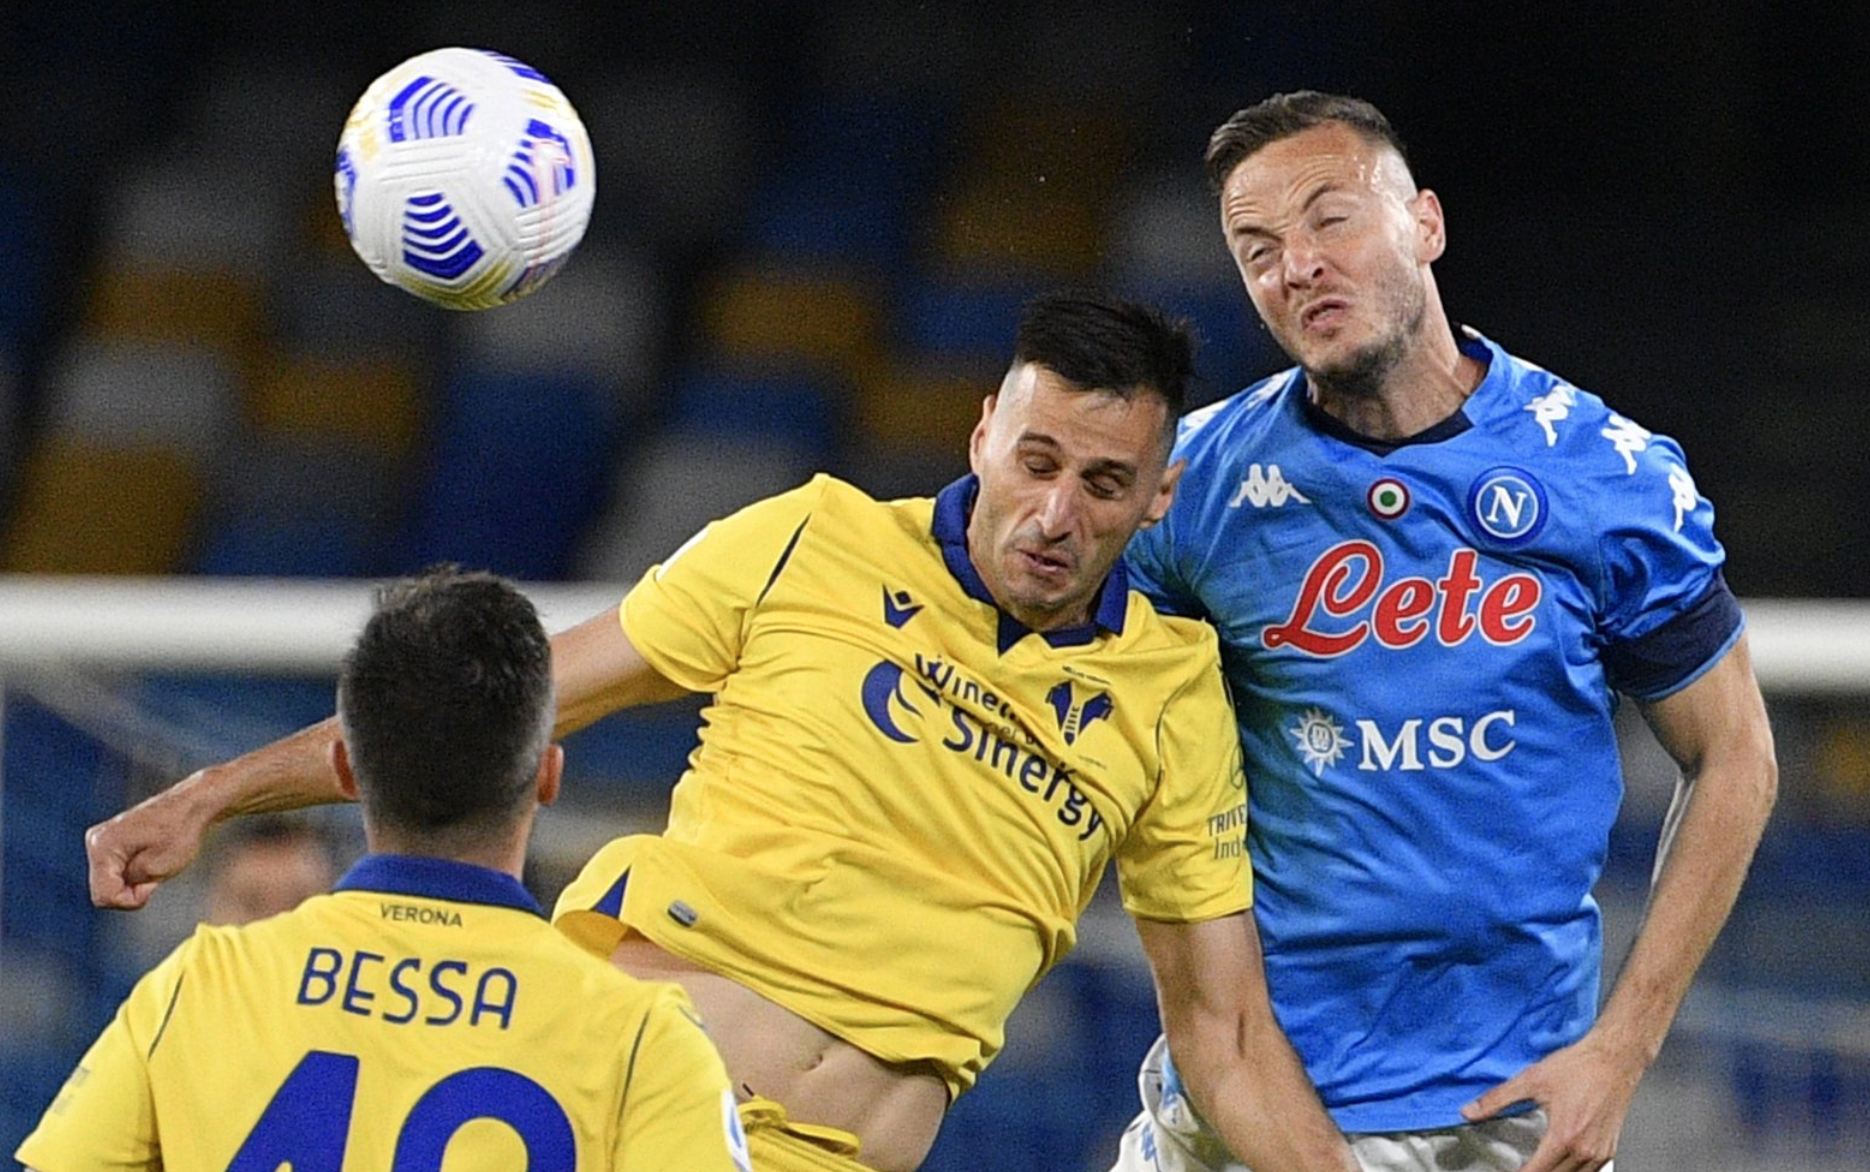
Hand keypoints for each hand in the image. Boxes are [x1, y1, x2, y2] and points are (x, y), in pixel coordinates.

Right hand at [85, 773, 218, 908]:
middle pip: (102, 891)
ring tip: (154, 867)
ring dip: (131, 883)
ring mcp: (101, 839)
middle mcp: (95, 840)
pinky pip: (114, 871)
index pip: (103, 896)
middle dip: (129, 892)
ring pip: (108, 882)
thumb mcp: (157, 869)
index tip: (152, 886)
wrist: (193, 805)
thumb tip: (115, 889)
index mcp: (103, 846)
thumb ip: (129, 885)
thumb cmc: (181, 832)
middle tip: (154, 878)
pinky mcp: (110, 840)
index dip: (129, 900)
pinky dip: (132, 874)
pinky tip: (149, 861)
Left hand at [1460, 1033, 1643, 1171]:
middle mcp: (1585, 1150)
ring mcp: (1601, 1152)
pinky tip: (1560, 1164)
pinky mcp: (1610, 1149)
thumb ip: (1497, 1099)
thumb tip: (1469, 1111)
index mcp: (1564, 1137)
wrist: (1614, 1059)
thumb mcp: (1531, 1080)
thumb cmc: (1579, 1067)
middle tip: (1520, 1168)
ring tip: (1537, 1166)